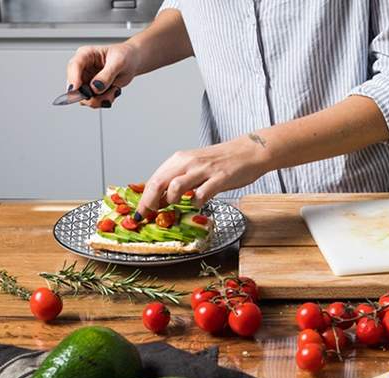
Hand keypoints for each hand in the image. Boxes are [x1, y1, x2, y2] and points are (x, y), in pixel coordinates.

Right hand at [66, 43, 139, 108]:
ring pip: (85, 98)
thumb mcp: (118, 63)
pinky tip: (113, 91)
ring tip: (114, 90)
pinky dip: (105, 100)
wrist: (131, 62)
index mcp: (86, 54)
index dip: (73, 79)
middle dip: (90, 95)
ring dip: (101, 99)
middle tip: (105, 96)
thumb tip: (95, 88)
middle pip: (75, 86)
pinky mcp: (92, 90)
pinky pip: (94, 101)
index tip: (76, 90)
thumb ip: (107, 75)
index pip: (74, 66)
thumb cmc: (124, 56)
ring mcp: (86, 80)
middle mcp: (83, 68)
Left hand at [136, 135, 271, 215]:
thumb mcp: (196, 166)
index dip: (143, 198)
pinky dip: (197, 203)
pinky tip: (199, 203)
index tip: (139, 213)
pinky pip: (202, 194)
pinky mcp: (219, 178)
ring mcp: (204, 170)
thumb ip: (179, 179)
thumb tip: (162, 198)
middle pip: (159, 183)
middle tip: (147, 216)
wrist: (249, 150)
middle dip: (149, 203)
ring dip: (172, 200)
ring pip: (176, 186)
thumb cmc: (222, 161)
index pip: (154, 179)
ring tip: (176, 206)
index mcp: (180, 159)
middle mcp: (188, 162)